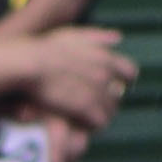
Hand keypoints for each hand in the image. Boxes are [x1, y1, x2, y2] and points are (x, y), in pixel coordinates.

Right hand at [0, 23, 135, 137]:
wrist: (31, 63)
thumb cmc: (47, 49)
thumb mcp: (75, 35)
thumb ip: (98, 37)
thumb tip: (118, 38)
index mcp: (106, 57)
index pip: (130, 72)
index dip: (123, 82)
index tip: (113, 87)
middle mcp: (106, 74)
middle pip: (120, 95)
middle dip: (110, 101)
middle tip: (94, 105)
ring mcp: (97, 91)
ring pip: (111, 110)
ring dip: (100, 115)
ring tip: (86, 118)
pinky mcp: (85, 107)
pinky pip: (99, 122)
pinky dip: (93, 125)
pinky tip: (81, 125)